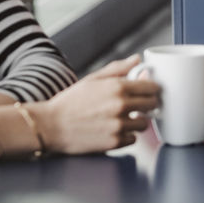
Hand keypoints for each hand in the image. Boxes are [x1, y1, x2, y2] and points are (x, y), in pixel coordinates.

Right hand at [37, 55, 161, 154]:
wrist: (51, 126)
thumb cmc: (70, 102)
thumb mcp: (92, 79)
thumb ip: (118, 69)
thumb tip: (137, 60)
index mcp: (117, 87)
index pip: (152, 87)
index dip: (152, 89)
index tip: (149, 91)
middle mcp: (121, 105)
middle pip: (153, 105)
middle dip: (147, 105)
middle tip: (138, 106)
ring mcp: (119, 125)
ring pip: (144, 124)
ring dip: (137, 122)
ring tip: (123, 119)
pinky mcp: (115, 142)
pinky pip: (133, 139)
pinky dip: (126, 136)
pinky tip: (114, 130)